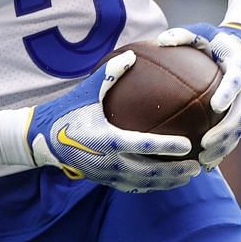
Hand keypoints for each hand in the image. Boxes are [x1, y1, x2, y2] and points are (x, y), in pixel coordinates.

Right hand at [28, 51, 199, 191]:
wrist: (42, 139)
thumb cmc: (67, 111)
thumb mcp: (87, 91)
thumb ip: (111, 74)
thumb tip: (134, 55)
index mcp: (107, 139)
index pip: (144, 145)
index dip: (167, 147)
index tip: (188, 145)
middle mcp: (109, 161)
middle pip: (149, 172)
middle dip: (175, 172)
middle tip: (198, 167)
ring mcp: (106, 174)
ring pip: (144, 183)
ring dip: (168, 182)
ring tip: (190, 177)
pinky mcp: (103, 180)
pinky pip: (132, 187)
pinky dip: (152, 186)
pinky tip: (166, 181)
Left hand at [158, 23, 240, 168]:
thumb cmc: (213, 40)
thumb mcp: (200, 32)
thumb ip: (183, 35)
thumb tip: (161, 41)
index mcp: (240, 64)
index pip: (237, 79)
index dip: (228, 93)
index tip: (216, 106)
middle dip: (226, 131)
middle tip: (205, 144)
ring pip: (240, 129)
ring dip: (225, 147)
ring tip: (204, 161)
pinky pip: (234, 134)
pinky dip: (223, 149)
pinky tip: (206, 163)